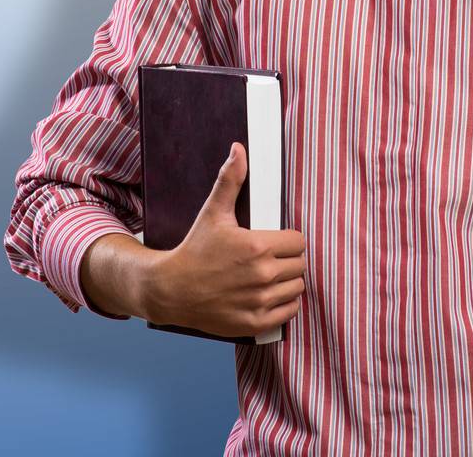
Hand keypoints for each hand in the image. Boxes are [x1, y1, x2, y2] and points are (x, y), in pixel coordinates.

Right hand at [145, 142, 305, 338]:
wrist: (173, 289)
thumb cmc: (195, 248)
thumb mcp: (213, 211)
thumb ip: (230, 179)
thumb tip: (239, 149)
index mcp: (257, 246)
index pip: (298, 241)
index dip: (288, 239)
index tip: (274, 240)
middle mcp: (262, 275)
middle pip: (300, 264)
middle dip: (288, 258)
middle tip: (270, 257)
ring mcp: (260, 302)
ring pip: (297, 287)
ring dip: (287, 281)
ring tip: (269, 275)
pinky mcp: (256, 323)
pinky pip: (290, 312)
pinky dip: (283, 303)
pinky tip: (268, 294)